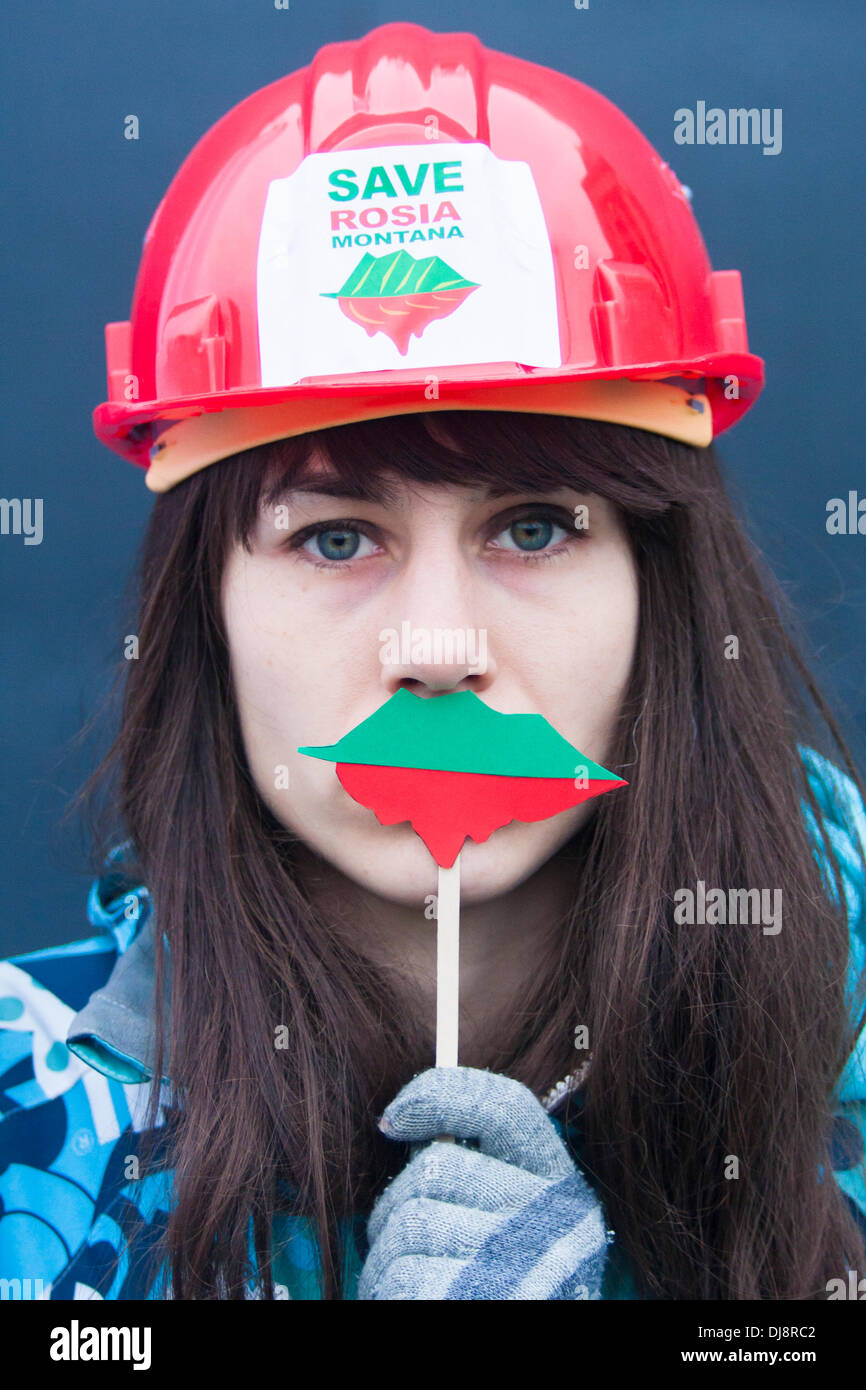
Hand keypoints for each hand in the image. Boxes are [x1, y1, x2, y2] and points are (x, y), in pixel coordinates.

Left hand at [358, 1066, 612, 1299]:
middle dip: (395, 1209)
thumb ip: (480, 1178)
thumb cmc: (507, 1294)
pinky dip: (389, 1298)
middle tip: (399, 1249)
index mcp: (561, 1187)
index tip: (393, 1120)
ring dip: (385, 1262)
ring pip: (410, 1224)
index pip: (503, 1105)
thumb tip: (405, 1124)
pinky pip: (404, 1279)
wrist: (526, 1352)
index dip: (440, 1095)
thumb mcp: (515, 1231)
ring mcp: (523, 1263)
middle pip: (434, 1171)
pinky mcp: (482, 1301)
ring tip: (409, 1291)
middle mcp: (553, 1219)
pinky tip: (411, 1307)